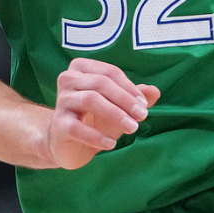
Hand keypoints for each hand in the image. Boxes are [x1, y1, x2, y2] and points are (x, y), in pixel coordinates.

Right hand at [46, 57, 160, 169]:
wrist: (68, 144)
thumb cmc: (94, 119)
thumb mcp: (119, 107)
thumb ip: (136, 98)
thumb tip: (155, 91)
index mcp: (82, 68)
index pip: (110, 72)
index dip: (130, 88)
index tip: (144, 105)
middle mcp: (68, 79)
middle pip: (101, 83)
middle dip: (125, 100)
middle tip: (142, 116)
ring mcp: (62, 101)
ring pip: (90, 99)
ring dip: (115, 114)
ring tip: (132, 128)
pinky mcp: (58, 124)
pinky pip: (77, 127)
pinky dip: (96, 136)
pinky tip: (111, 144)